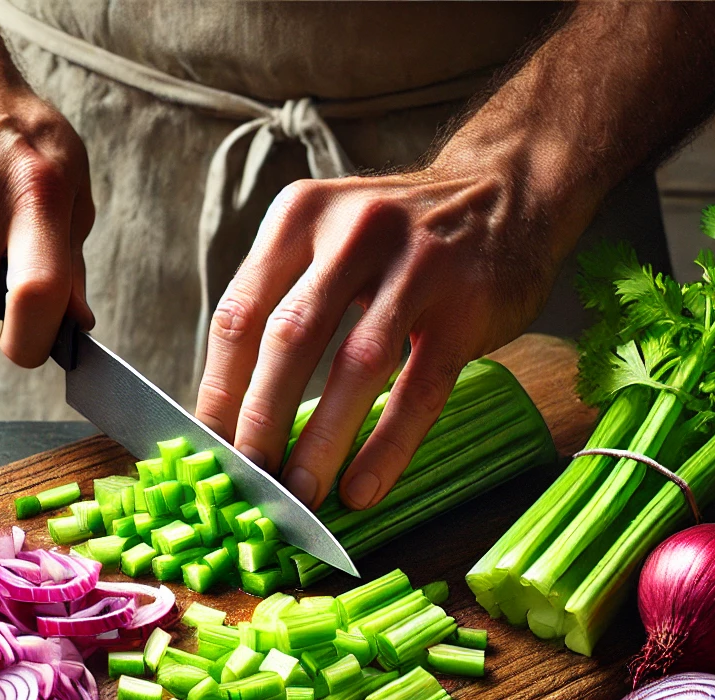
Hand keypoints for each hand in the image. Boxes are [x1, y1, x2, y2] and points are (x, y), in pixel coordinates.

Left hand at [194, 161, 574, 509]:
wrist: (507, 190)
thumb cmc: (401, 237)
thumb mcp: (330, 237)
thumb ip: (284, 299)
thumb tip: (233, 408)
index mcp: (300, 217)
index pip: (239, 314)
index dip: (218, 390)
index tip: (207, 450)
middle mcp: (351, 233)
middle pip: (288, 339)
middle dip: (260, 421)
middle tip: (246, 480)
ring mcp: (416, 266)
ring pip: (355, 366)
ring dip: (321, 441)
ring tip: (299, 494)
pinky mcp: (466, 306)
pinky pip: (420, 388)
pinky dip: (387, 445)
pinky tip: (363, 487)